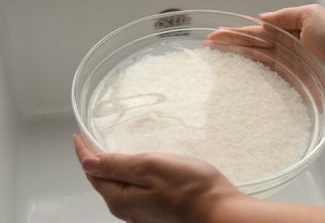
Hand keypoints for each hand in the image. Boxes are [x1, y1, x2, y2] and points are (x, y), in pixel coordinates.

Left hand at [73, 135, 241, 222]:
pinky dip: (126, 178)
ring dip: (110, 170)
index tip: (78, 137)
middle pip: (102, 182)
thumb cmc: (189, 188)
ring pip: (117, 188)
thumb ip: (116, 165)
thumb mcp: (148, 167)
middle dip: (94, 162)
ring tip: (109, 154)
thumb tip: (88, 162)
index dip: (83, 152)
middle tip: (91, 143)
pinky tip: (135, 171)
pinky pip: (132, 193)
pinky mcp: (156, 212)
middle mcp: (127, 210)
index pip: (92, 172)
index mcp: (121, 198)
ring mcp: (142, 213)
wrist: (219, 211)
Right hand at [208, 4, 324, 110]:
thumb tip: (263, 17)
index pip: (254, 33)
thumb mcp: (313, 16)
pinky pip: (266, 87)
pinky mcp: (290, 89)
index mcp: (287, 35)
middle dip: (228, 47)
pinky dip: (251, 86)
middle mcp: (284, 53)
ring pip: (254, 67)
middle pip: (249, 50)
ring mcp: (285, 72)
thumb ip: (286, 16)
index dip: (234, 33)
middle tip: (208, 48)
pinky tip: (236, 86)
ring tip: (216, 63)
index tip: (216, 34)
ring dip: (235, 64)